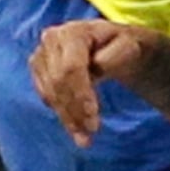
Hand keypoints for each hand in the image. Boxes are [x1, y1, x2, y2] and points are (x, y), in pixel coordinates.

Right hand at [30, 18, 169, 147]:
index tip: (93, 117)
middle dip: (74, 111)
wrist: (115, 45)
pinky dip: (62, 115)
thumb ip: (115, 55)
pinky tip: (76, 127)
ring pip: (50, 93)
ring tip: (84, 138)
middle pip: (58, 83)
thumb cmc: (124, 46)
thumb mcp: (130, 46)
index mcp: (74, 32)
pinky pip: (47, 97)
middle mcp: (52, 40)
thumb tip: (97, 66)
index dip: (80, 94)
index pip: (71, 68)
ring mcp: (42, 55)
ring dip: (67, 119)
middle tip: (91, 133)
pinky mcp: (39, 70)